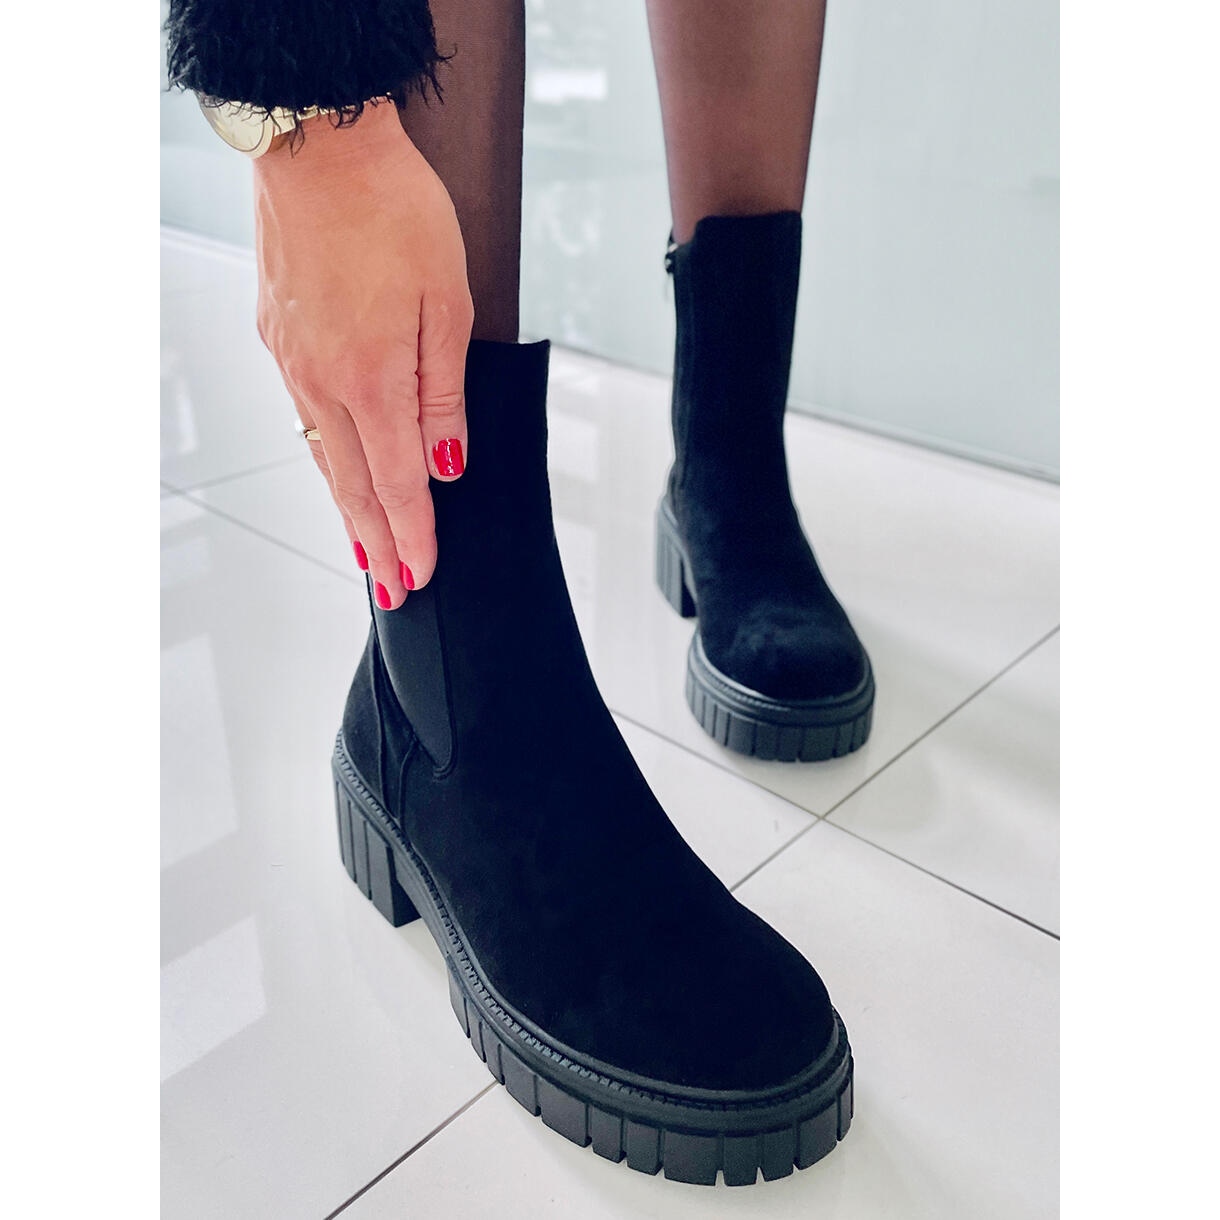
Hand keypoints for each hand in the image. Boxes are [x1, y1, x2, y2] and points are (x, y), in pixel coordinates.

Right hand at [253, 102, 472, 607]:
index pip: (398, 483)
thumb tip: (447, 462)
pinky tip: (339, 471)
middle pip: (353, 486)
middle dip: (375, 545)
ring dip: (347, 508)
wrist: (319, 145)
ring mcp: (293, 362)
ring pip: (324, 455)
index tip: (420, 575)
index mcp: (373, 378)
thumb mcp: (449, 303)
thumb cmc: (394, 211)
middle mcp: (323, 381)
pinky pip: (307, 416)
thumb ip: (445, 393)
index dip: (412, 535)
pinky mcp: (279, 339)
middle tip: (390, 591)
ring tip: (364, 549)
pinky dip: (327, 457)